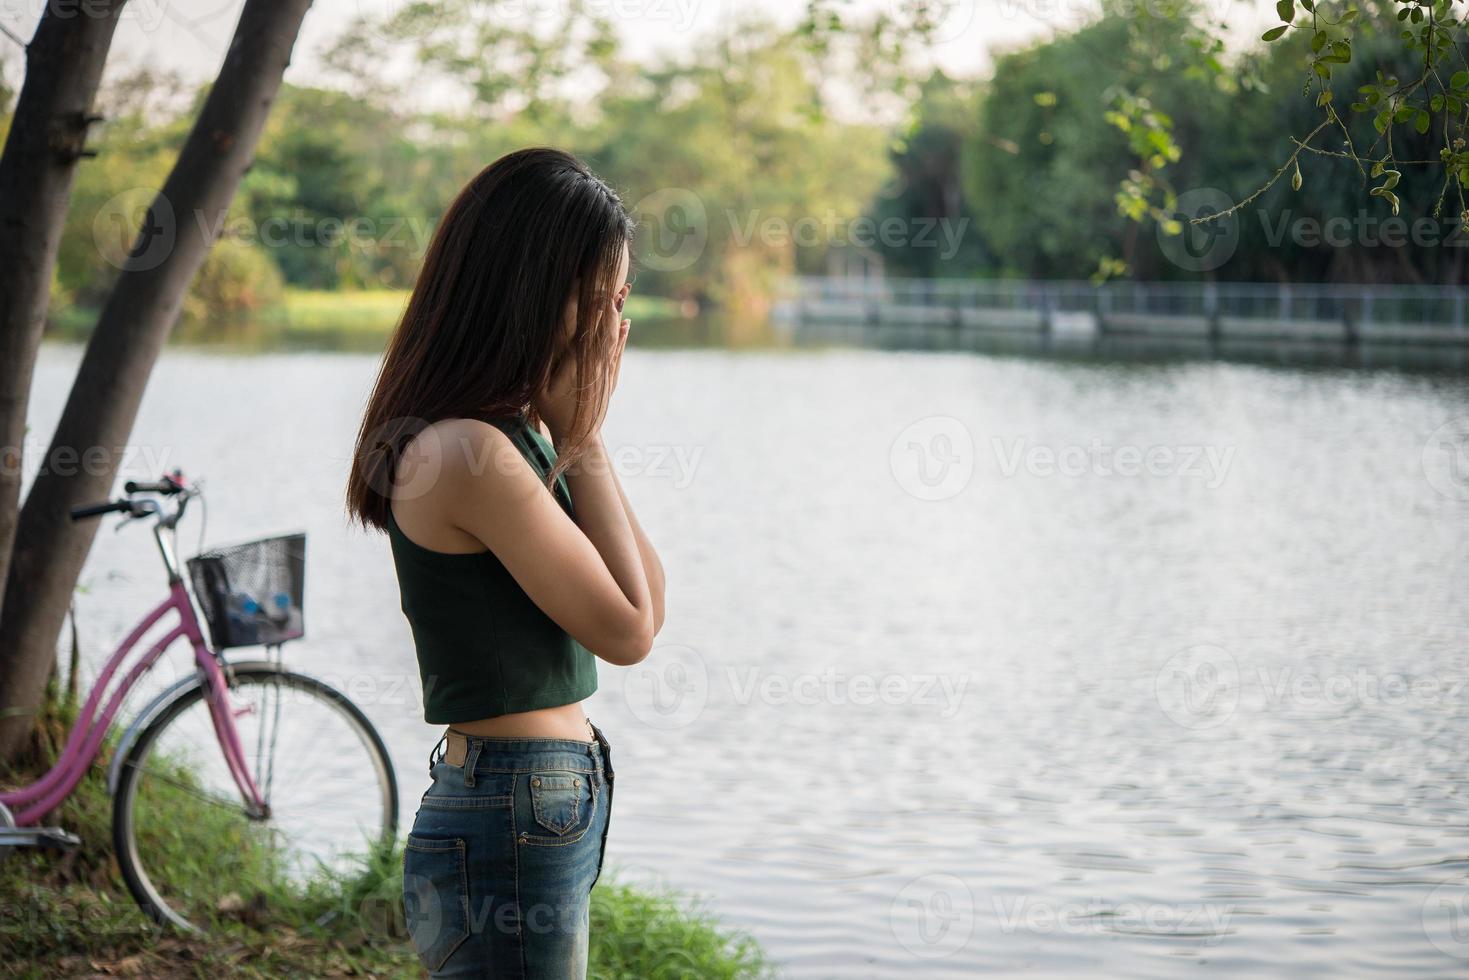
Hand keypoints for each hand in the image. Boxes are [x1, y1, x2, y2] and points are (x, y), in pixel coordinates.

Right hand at [535, 287, 630, 438]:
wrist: (579, 437)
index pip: (589, 328)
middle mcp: (598, 364)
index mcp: (581, 363)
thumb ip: (548, 361)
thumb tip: (554, 335)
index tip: (597, 288)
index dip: (594, 308)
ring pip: (615, 338)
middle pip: (606, 328)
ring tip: (623, 294)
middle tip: (615, 282)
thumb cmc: (553, 412)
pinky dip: (622, 336)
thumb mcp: (541, 387)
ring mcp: (607, 372)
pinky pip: (618, 352)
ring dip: (618, 315)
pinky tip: (625, 324)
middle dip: (610, 305)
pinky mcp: (611, 379)